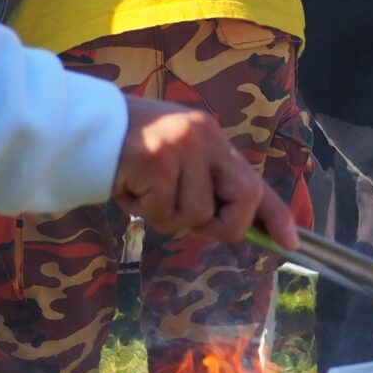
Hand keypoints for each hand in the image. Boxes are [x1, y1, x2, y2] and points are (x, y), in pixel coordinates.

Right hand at [112, 95, 299, 247]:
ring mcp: (182, 145)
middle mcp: (204, 136)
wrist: (82, 129)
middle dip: (222, 225)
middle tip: (190, 224)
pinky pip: (163, 211)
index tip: (291, 243)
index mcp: (212, 137)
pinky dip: (144, 210)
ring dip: (167, 217)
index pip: (254, 181)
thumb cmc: (127, 153)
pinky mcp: (157, 158)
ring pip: (196, 214)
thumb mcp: (175, 163)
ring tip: (143, 192)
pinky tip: (129, 186)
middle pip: (244, 198)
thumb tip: (229, 227)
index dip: (276, 215)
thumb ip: (202, 186)